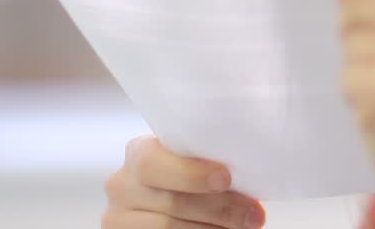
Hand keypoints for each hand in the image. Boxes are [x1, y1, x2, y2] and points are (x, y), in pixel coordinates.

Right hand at [103, 135, 265, 228]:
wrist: (171, 194)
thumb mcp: (190, 158)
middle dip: (220, 208)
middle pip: (172, 201)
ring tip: (245, 225)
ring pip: (170, 227)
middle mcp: (122, 185)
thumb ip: (205, 158)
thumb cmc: (189, 172)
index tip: (226, 178)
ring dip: (214, 228)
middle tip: (254, 214)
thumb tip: (249, 168)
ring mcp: (120, 217)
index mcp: (138, 153)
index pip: (152, 161)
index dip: (190, 173)